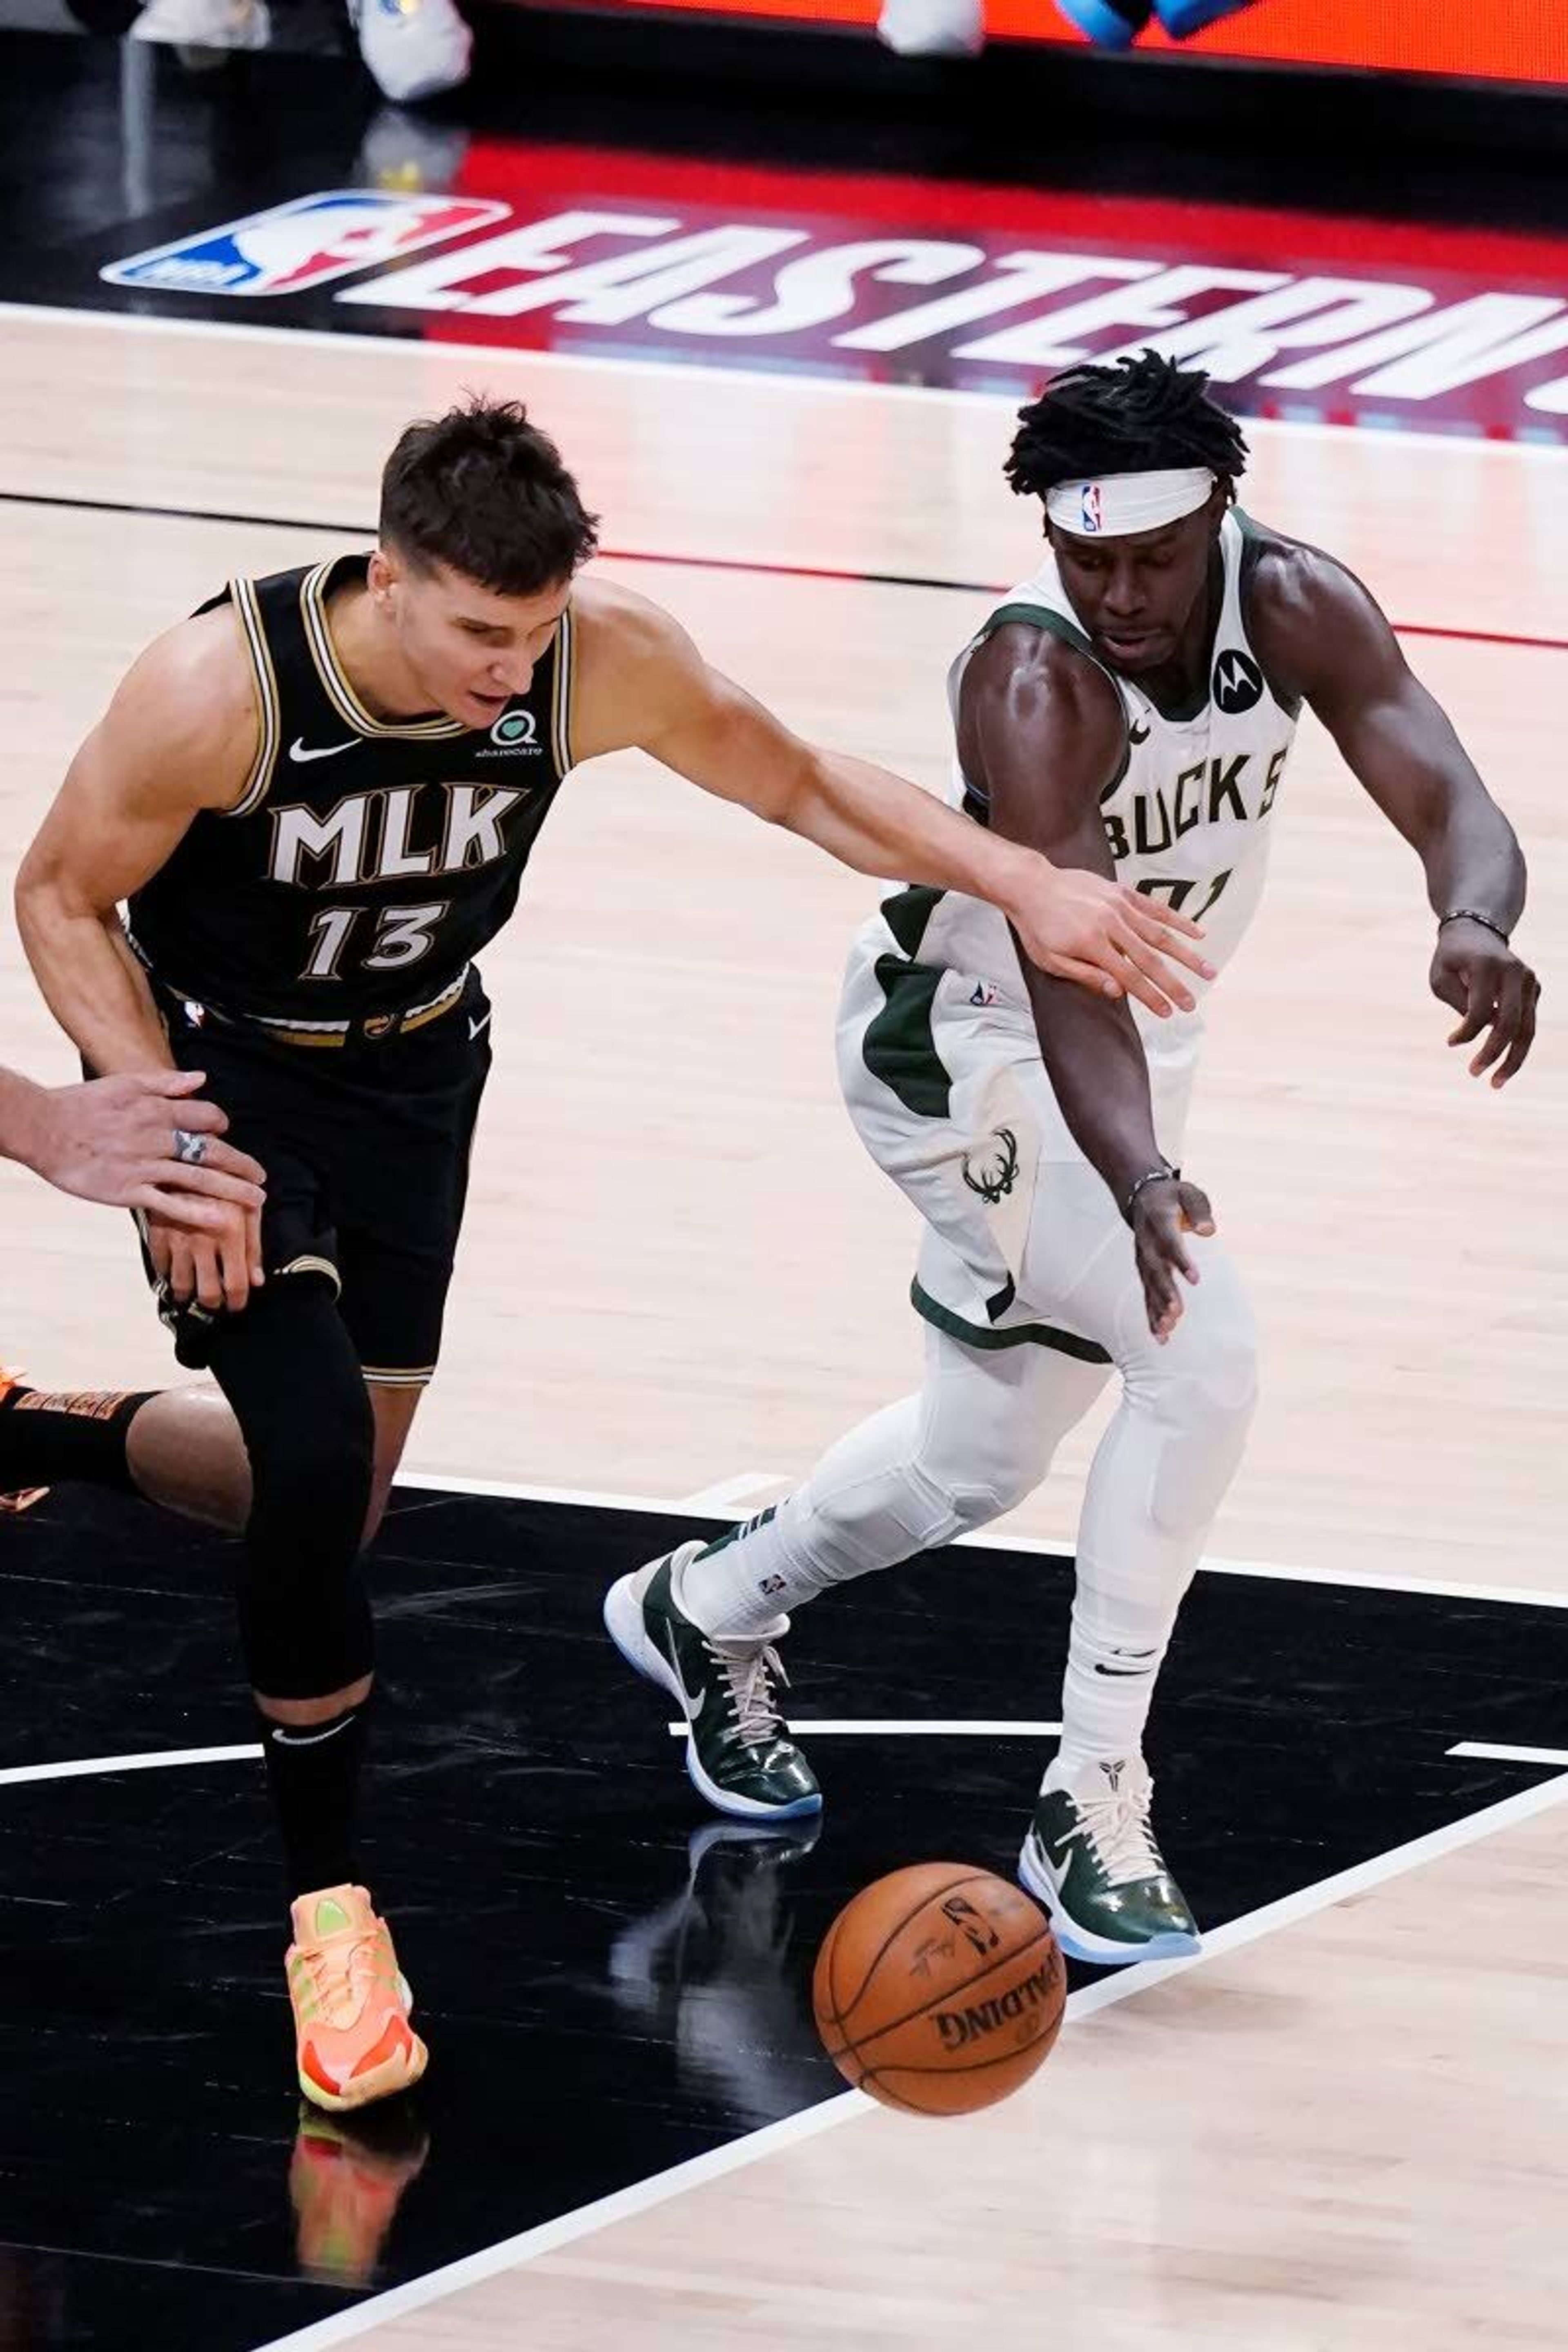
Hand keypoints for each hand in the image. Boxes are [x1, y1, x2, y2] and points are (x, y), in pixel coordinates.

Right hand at [26, 1070, 265, 1281]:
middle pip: (211, 1151)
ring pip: (198, 1178)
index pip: (205, 1117)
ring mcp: (144, 1167)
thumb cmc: (82, 1104)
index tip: (225, 1133)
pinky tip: (221, 1219)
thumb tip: (201, 1079)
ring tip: (256, 1200)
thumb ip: (166, 1082)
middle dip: (241, 1164)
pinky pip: (169, 1203)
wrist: (44, 1129)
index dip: (221, 1125)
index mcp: (157, 1111)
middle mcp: (157, 1138)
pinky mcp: (129, 1191)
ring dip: (232, 1189)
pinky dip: (197, 1211)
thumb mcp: (125, 1083)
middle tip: (262, 1176)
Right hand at [147, 1193, 259, 1317]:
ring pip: (182, 1285)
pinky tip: (176, 1274)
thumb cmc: (224, 1181)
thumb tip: (257, 1281)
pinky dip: (168, 1276)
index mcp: (230, 1232)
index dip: (237, 1301)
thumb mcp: (247, 1207)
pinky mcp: (156, 1232)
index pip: (235, 1284)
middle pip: (208, 1292)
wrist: (185, 1154)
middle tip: (217, 1303)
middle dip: (214, 1302)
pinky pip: (161, 1267)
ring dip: (189, 1294)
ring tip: (195, 1292)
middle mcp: (203, 1240)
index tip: (237, 1305)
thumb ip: (253, 1245)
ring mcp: (177, 1238)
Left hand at [1012, 865, 1216, 1018]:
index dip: (1151, 996)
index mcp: (1092, 945)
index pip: (1129, 977)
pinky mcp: (1123, 892)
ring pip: (1161, 933)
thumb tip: (1119, 992)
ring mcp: (1119, 906)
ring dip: (1187, 955)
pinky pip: (1156, 908)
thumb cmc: (1038, 928)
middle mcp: (1111, 924)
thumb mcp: (1051, 960)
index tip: (1169, 1012)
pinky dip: (1178, 921)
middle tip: (1192, 1003)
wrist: (1030, 885)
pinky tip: (1199, 934)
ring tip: (1208, 971)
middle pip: (1150, 959)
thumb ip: (1086, 975)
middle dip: (1174, 984)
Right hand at [1130, 1177, 1215, 1340]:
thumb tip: (1209, 1230)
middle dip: (1165, 1292)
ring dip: (1156, 1309)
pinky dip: (1151, 1316)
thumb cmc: (1172, 1196)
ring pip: (1148, 1287)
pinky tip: (1160, 1335)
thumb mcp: (1188, 1192)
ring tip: (1167, 1329)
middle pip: (1156, 1270)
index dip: (1181, 1260)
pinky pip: (1146, 1295)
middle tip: (1176, 1312)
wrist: (1141, 1196)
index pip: (1170, 1242)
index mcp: (1159, 1222)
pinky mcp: (1144, 1271)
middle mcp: (1147, 1243)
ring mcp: (1143, 1259)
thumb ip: (1199, 1209)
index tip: (1195, 1279)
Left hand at [1429, 921, 1539, 1087]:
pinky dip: (1516, 1045)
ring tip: (1496, 1082)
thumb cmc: (1452, 958)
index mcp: (1487, 966)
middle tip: (1475, 1074)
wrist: (1476, 932)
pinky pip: (1528, 1023)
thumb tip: (1481, 1030)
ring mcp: (1528, 980)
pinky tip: (1501, 1060)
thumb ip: (1459, 1002)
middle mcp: (1514, 972)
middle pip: (1510, 1024)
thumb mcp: (1441, 977)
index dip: (1465, 1032)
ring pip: (1527, 1029)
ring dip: (1513, 1059)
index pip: (1480, 1011)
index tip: (1450, 1042)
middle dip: (1494, 1054)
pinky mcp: (1534, 988)